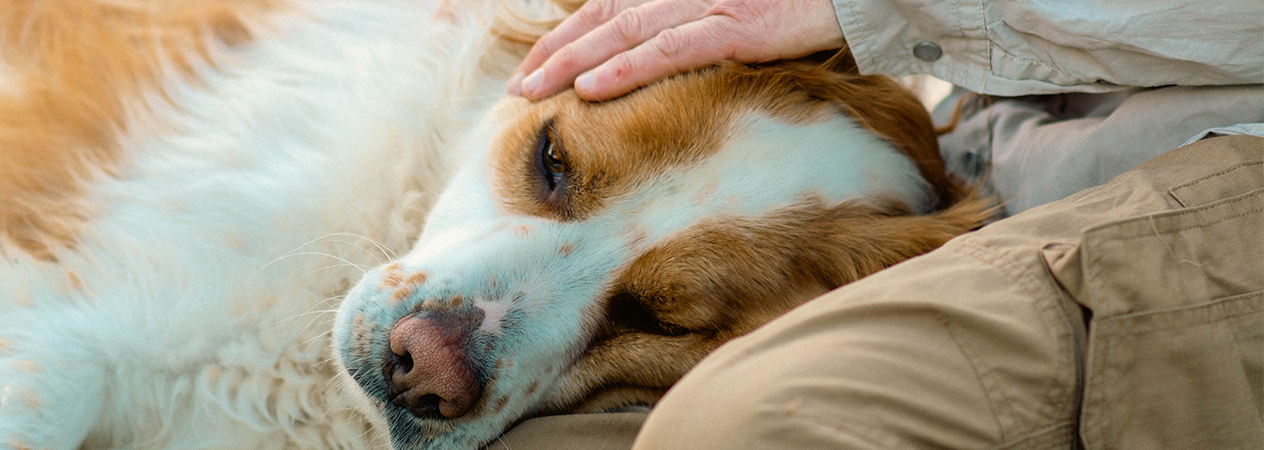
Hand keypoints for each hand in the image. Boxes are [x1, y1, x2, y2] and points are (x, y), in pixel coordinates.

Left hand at [507, 0, 845, 100]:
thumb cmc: (800, 1)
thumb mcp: (736, 14)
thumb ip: (694, 30)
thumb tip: (659, 62)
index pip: (609, 6)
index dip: (567, 35)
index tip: (535, 65)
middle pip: (603, 17)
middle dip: (555, 52)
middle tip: (519, 86)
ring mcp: (709, 3)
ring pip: (624, 32)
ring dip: (573, 62)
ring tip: (534, 90)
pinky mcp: (738, 25)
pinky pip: (669, 50)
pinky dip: (625, 68)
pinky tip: (591, 90)